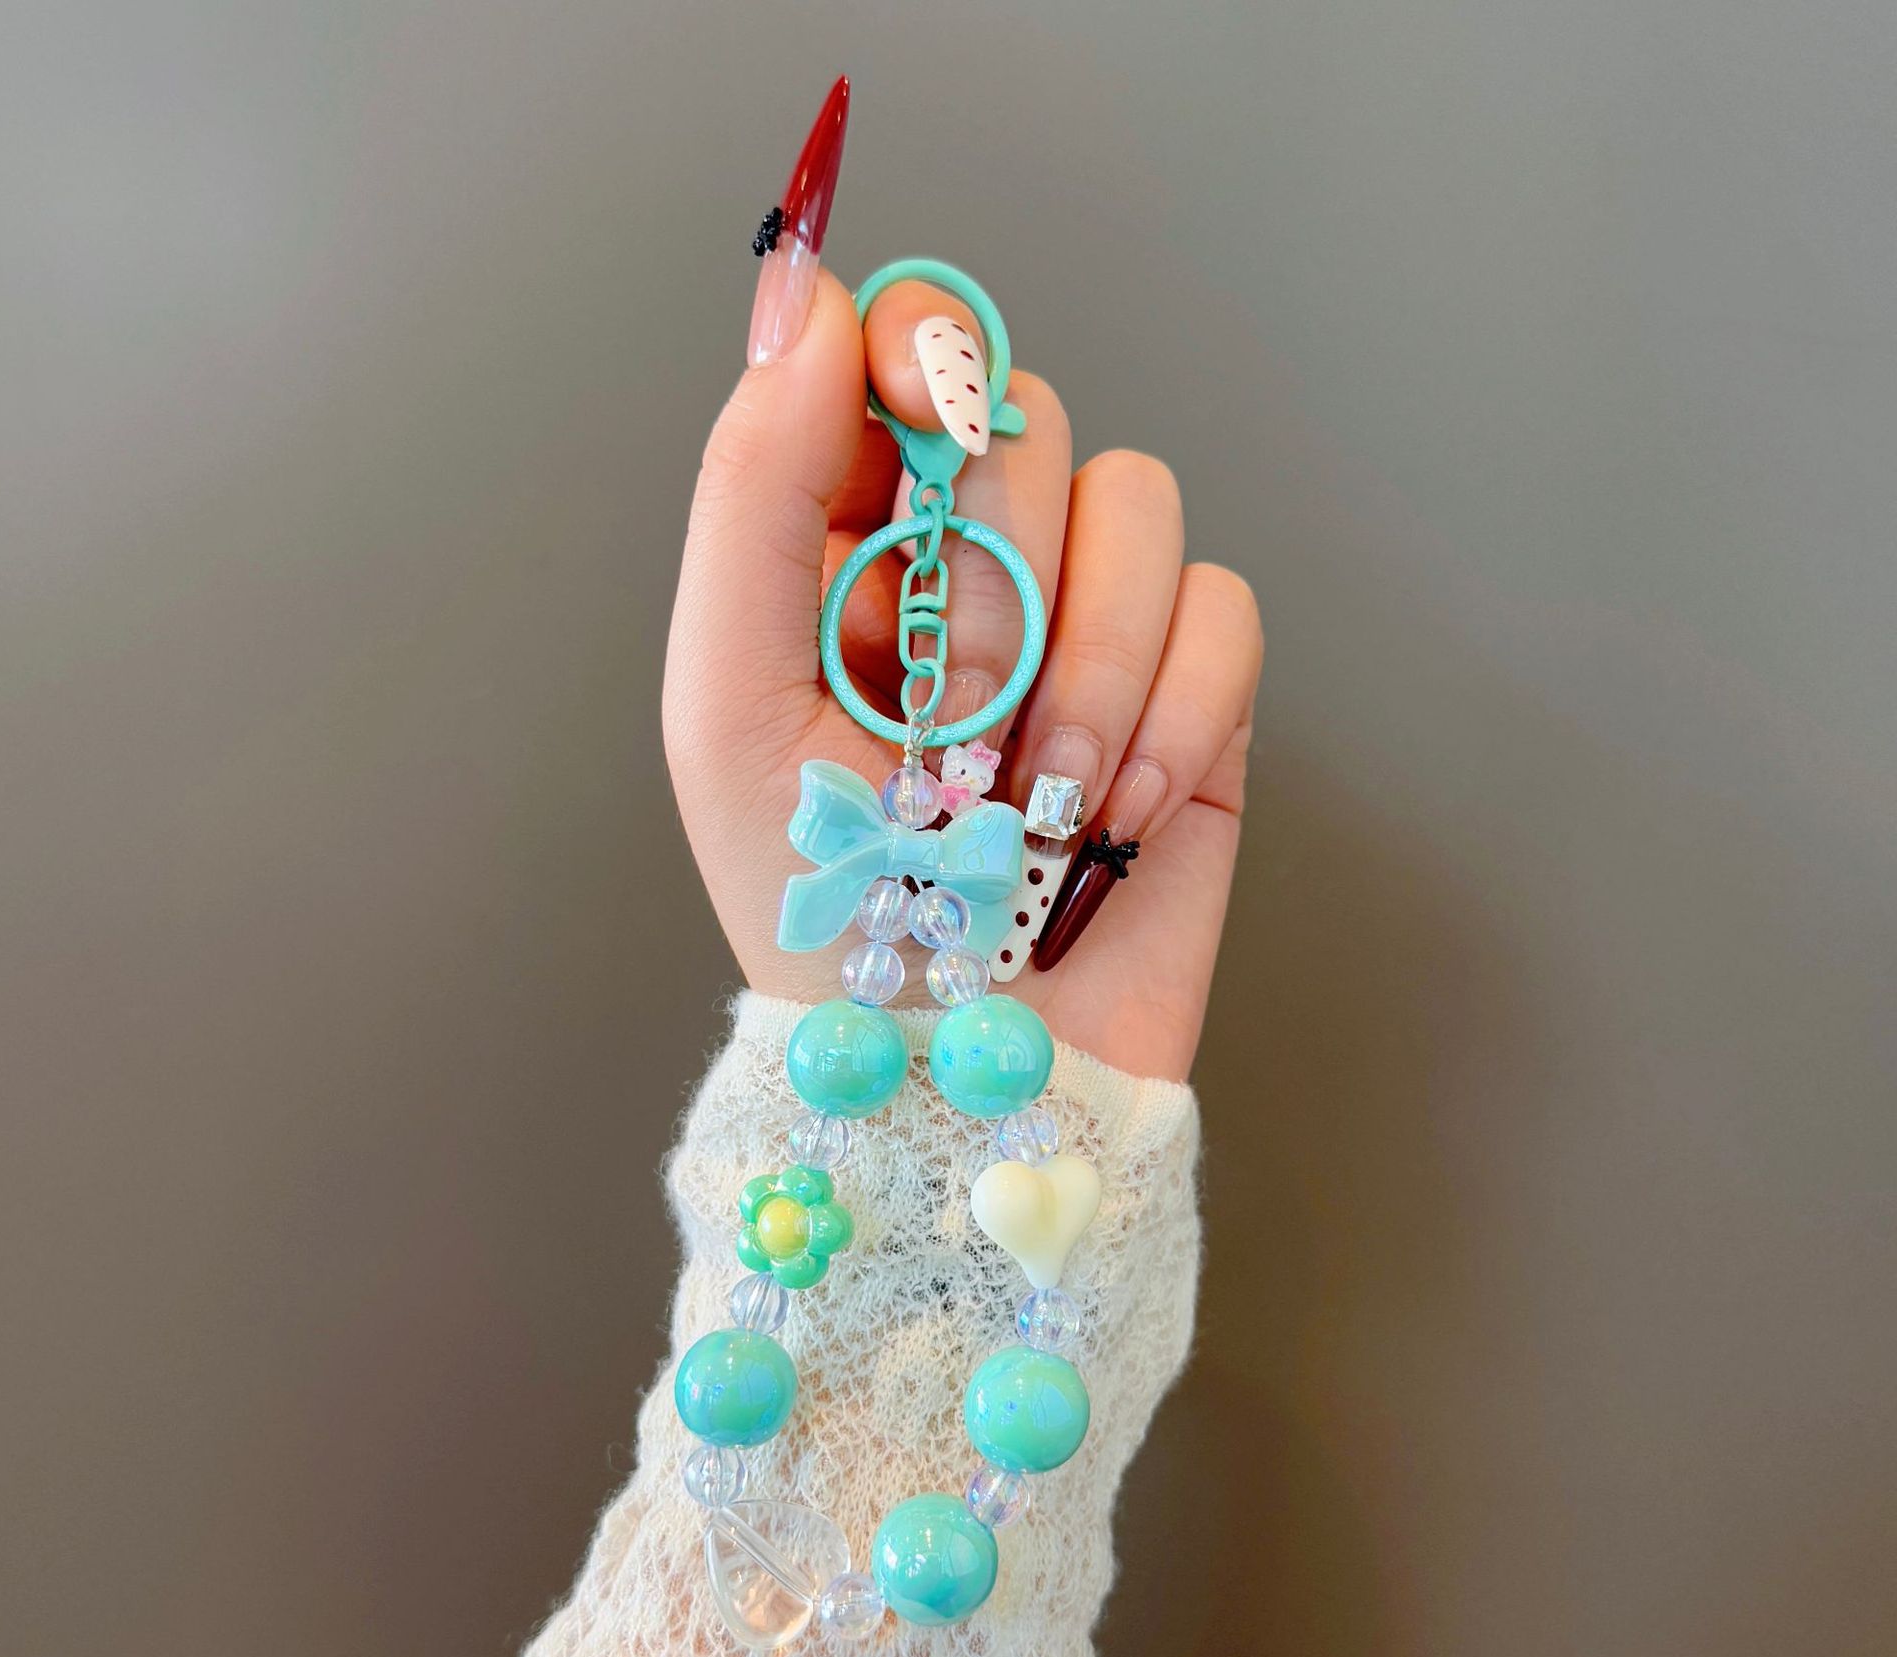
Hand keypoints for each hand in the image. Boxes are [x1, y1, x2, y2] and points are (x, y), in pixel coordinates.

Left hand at [663, 271, 1262, 1080]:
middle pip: (1032, 417)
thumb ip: (754, 492)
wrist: (953, 1065)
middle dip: (992, 584)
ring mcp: (1093, 621)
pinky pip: (1227, 611)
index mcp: (852, 541)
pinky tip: (1105, 817)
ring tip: (1031, 800)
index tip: (923, 423)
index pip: (903, 349)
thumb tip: (811, 295)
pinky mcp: (1192, 695)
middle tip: (950, 725)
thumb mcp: (727, 702)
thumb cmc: (817, 903)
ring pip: (1142, 505)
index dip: (922, 354)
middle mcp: (978, 560)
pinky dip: (1167, 718)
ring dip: (1084, 667)